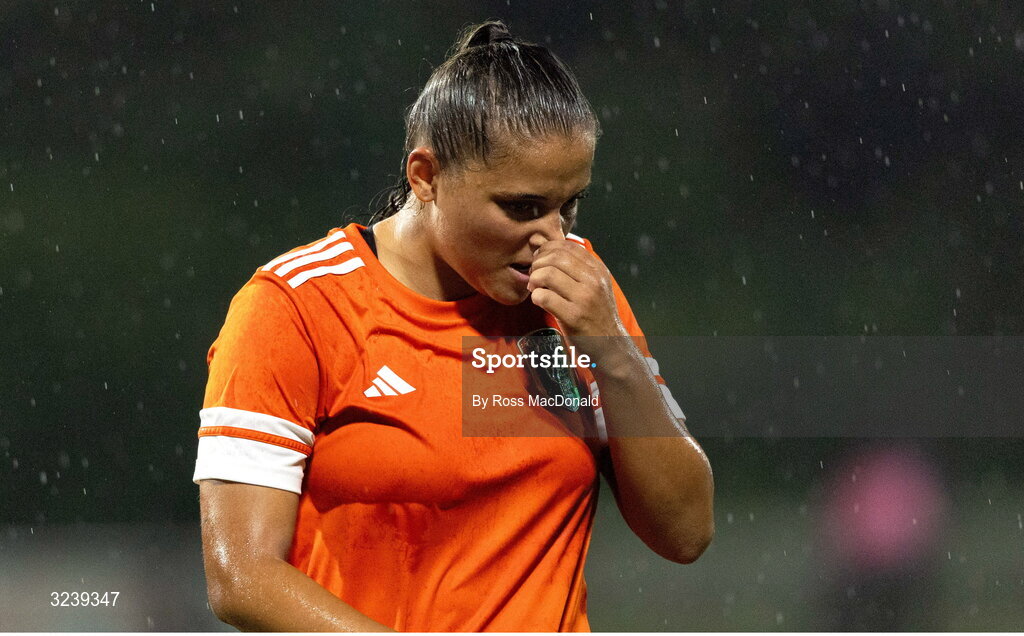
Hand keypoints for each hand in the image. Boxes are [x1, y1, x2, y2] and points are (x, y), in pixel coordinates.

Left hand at [527, 239, 630, 364]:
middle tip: (534, 276)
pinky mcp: (574, 316)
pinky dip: (536, 297)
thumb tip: (537, 240)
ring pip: (547, 274)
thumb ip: (568, 264)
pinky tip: (540, 302)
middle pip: (555, 257)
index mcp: (598, 269)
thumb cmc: (595, 314)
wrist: (611, 345)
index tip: (541, 261)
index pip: (567, 246)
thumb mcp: (591, 285)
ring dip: (534, 280)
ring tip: (535, 288)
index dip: (547, 249)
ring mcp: (584, 298)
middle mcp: (594, 280)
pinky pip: (544, 297)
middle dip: (538, 264)